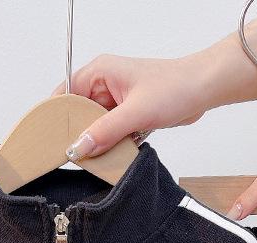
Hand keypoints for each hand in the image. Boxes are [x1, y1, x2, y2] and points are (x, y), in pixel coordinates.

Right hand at [51, 52, 216, 159]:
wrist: (203, 89)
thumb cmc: (175, 87)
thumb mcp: (136, 113)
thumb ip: (105, 132)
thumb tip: (79, 148)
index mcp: (99, 72)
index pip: (65, 94)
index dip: (58, 118)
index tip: (53, 141)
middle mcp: (104, 84)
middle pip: (78, 114)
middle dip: (79, 134)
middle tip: (77, 155)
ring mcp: (115, 100)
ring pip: (95, 126)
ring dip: (98, 141)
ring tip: (100, 155)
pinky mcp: (127, 114)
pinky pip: (110, 132)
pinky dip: (112, 144)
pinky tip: (116, 152)